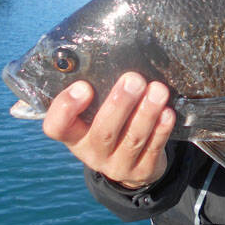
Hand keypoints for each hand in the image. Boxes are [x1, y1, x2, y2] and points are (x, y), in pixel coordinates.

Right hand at [42, 72, 175, 188]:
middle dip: (120, 103)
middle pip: (103, 131)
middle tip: (134, 79)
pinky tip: (168, 112)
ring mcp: (117, 165)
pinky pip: (153, 149)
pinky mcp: (143, 171)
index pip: (57, 127)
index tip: (84, 87)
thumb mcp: (94, 113)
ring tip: (158, 90)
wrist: (131, 163)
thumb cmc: (111, 124)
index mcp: (74, 135)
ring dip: (147, 112)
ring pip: (133, 139)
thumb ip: (97, 92)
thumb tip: (106, 53)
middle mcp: (92, 153)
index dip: (66, 109)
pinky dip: (162, 129)